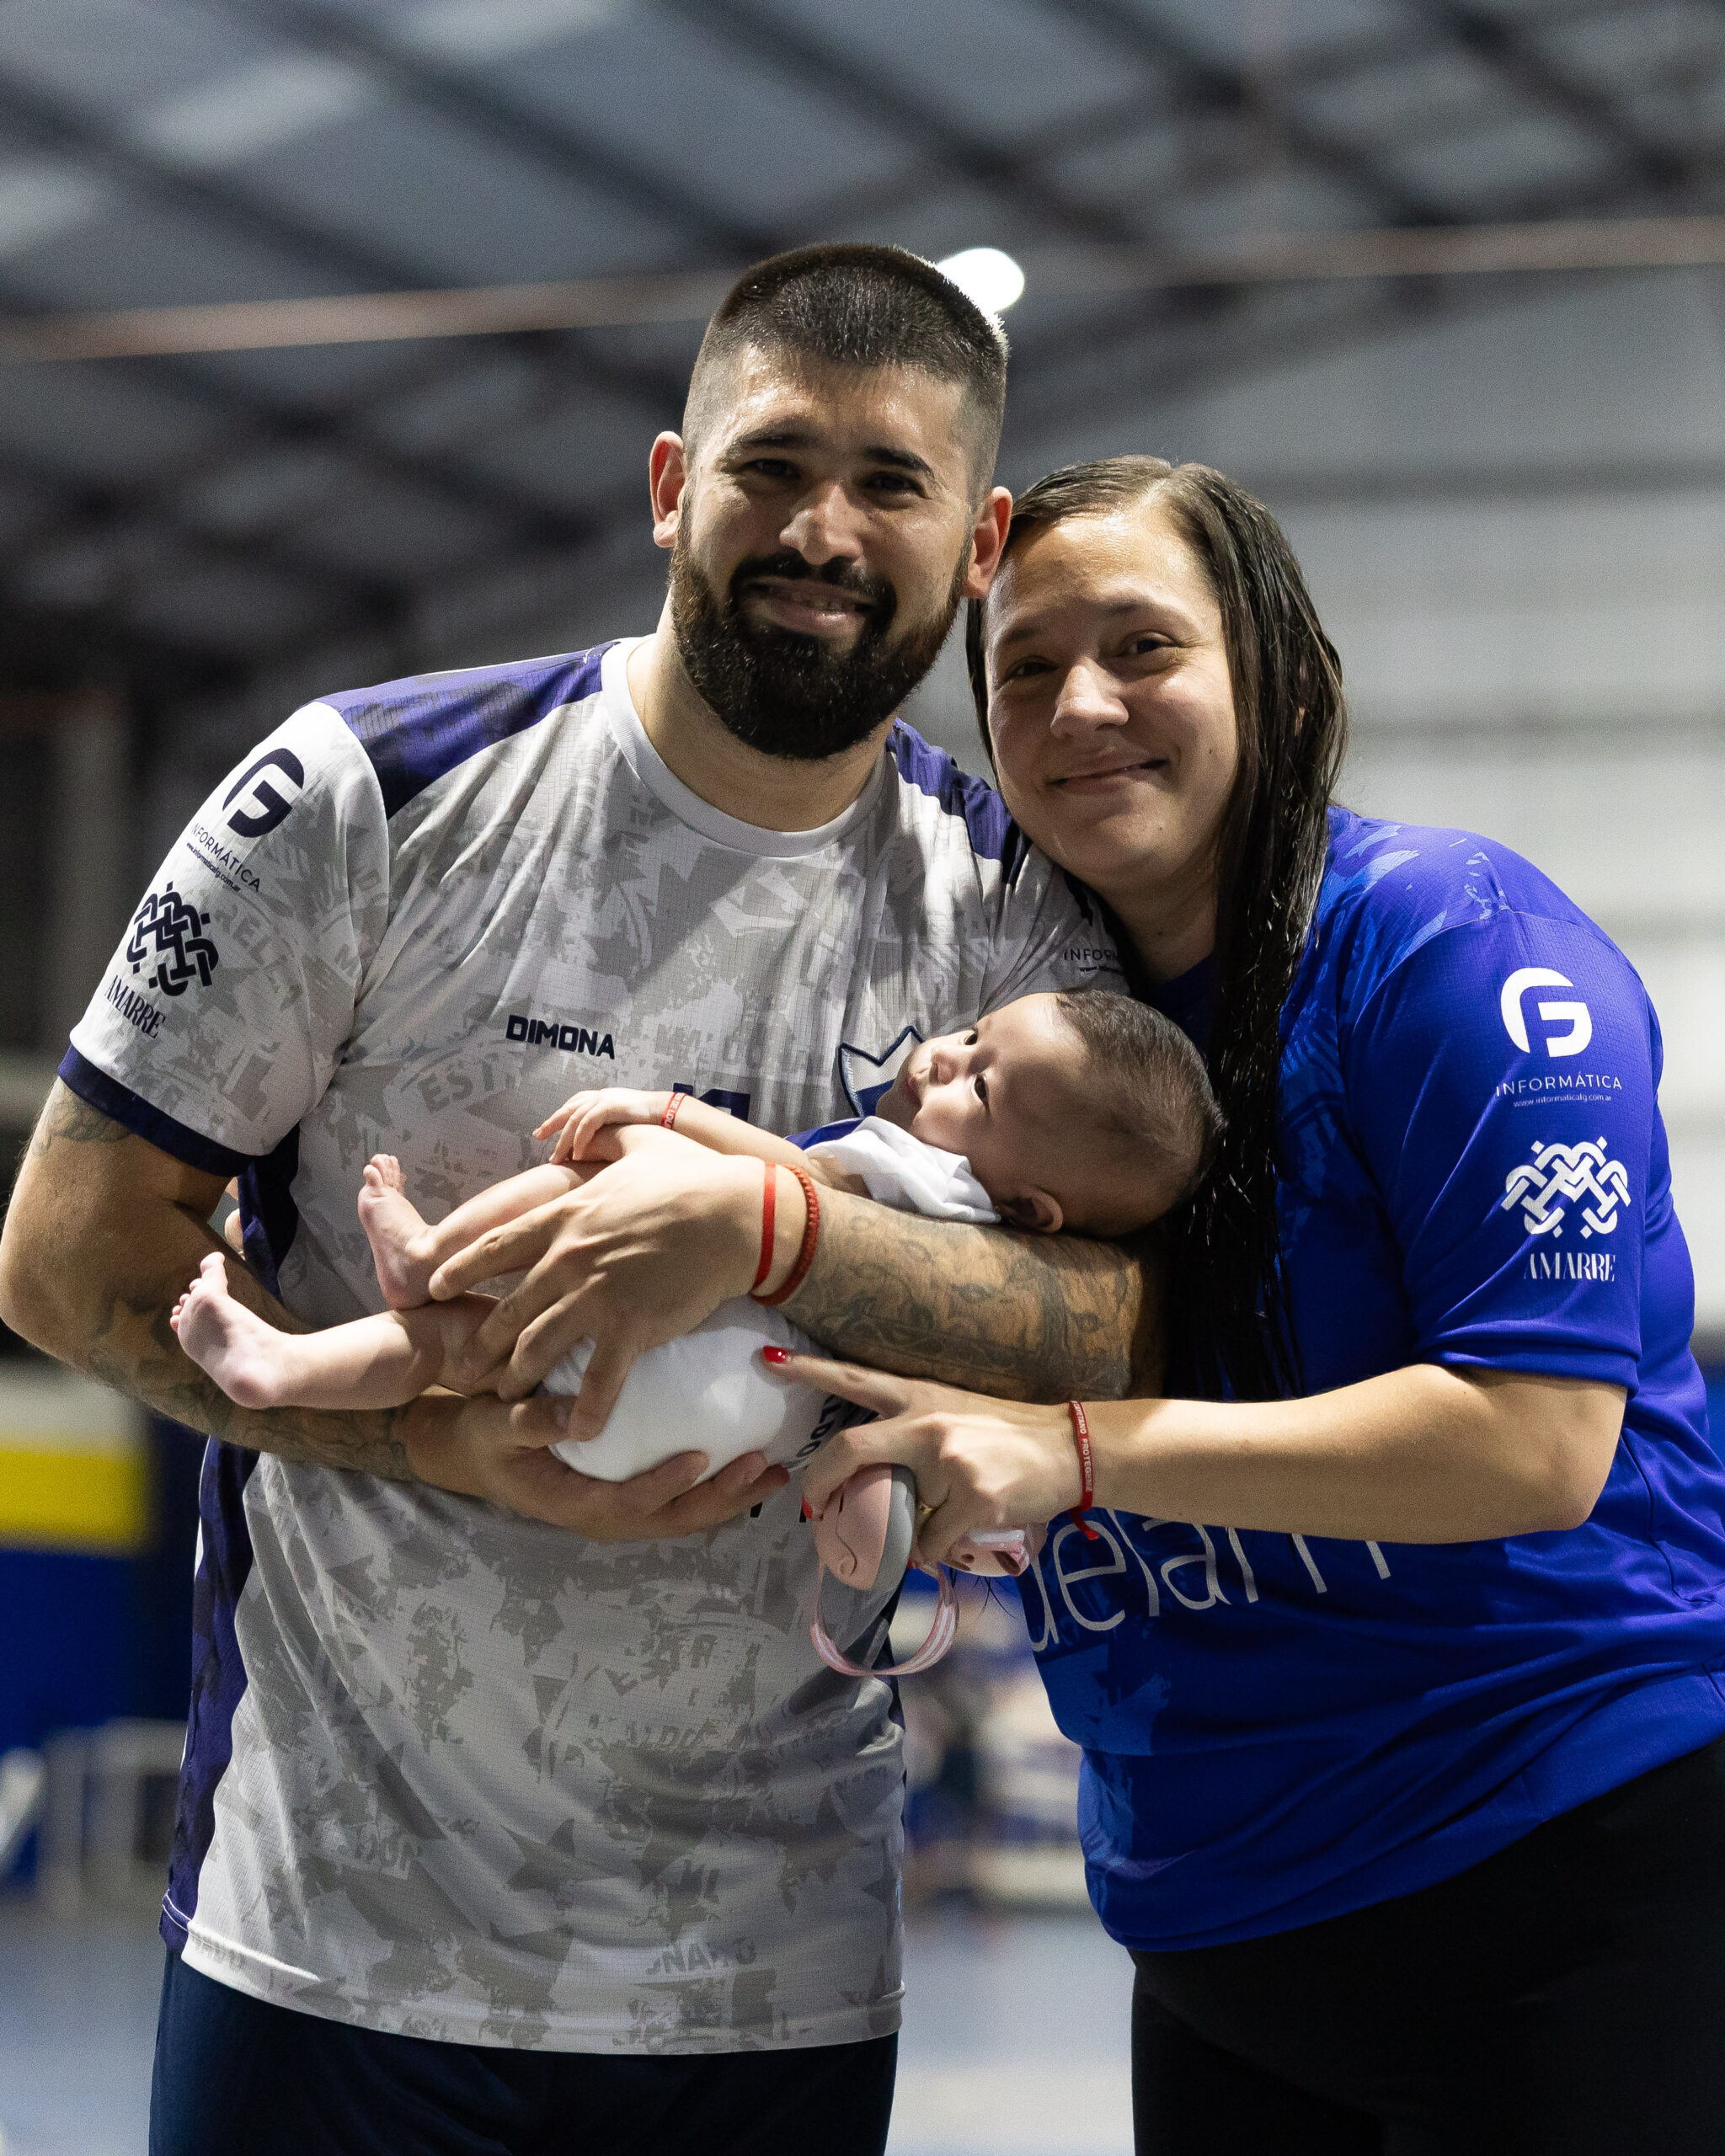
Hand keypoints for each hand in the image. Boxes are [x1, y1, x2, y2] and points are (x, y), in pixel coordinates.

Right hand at [403, 1389, 788, 1538]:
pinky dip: (717, 1490)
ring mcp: (619, 1512)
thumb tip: (580, 1415)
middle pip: (671, 1519)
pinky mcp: (630, 1499)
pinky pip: (679, 1503)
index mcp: (573, 1503)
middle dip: (720, 1498)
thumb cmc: (486, 1436)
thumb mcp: (498, 1424)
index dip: (665, 1485)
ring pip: (684, 1517)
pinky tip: (750, 1468)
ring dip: (731, 1499)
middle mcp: (602, 1516)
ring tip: (775, 1472)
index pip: (628, 1502)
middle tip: (763, 1466)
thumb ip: (535, 1421)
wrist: (475, 1452)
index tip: (701, 1457)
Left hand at [427, 1137, 761, 1432]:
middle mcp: (567, 1259)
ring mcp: (595, 1295)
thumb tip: (580, 1131)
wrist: (733, 1216)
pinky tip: (579, 1432)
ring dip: (517, 1377)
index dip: (461, 1269)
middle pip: (507, 1309)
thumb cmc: (692, 1178)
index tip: (436, 1287)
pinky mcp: (629, 1327)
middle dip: (480, 1343)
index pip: (496, 1247)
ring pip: (537, 1347)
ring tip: (505, 1398)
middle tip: (461, 1371)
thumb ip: (602, 1139)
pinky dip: (585, 1410)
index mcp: (564, 1218)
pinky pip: (599, 1380)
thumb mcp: (638, 1145)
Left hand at [537, 1088, 668, 1164]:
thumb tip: (600, 1142)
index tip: (543, 1130)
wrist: (667, 1112)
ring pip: (574, 1120)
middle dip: (552, 1124)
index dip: (558, 1117)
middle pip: (568, 1110)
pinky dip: (580, 1140)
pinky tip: (577, 1155)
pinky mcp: (609, 1106)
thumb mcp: (623, 1122)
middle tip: (538, 1137)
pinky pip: (587, 1124)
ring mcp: (604, 1099)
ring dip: (564, 1141)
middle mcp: (600, 1096)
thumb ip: (609, 1127)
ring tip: (558, 1158)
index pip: (573, 1106)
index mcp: (602, 1097)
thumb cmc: (648, 1121)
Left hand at [778, 1352, 1078, 1566]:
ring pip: (894, 1510)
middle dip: (819, 1480)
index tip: (768, 1362)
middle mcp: (927, 1423)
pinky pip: (928, 1542)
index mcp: (920, 1396)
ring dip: (901, 1529)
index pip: (854, 1378)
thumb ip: (911, 1433)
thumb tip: (871, 1472)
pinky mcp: (972, 1498)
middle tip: (812, 1507)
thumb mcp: (954, 1415)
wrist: (1068, 1448)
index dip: (809, 1371)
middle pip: (849, 1448)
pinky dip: (930, 1551)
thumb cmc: (1009, 1434)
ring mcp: (948, 1461)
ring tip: (928, 1523)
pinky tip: (953, 1538)